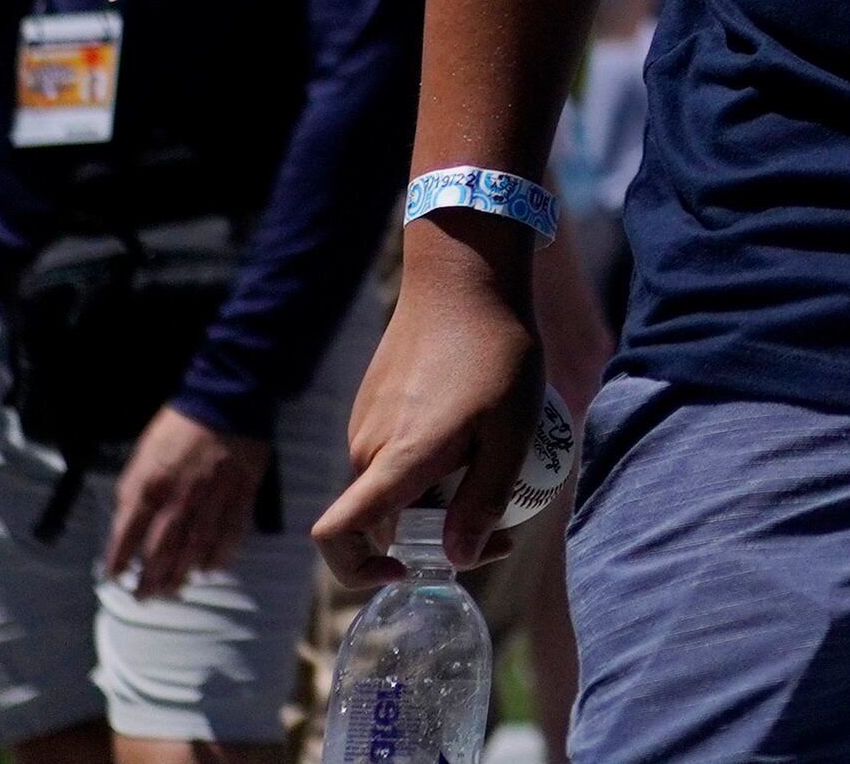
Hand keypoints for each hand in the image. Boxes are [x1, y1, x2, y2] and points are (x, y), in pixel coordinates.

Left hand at [108, 403, 274, 598]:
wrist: (228, 399)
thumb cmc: (179, 427)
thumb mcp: (142, 455)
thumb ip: (134, 491)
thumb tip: (128, 522)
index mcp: (150, 486)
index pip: (127, 535)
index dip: (119, 560)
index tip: (114, 576)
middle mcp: (179, 499)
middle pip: (161, 551)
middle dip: (150, 579)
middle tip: (144, 596)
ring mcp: (212, 499)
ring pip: (194, 548)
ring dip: (181, 574)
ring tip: (172, 591)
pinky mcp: (240, 494)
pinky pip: (229, 533)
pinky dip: (219, 554)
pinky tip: (210, 568)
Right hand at [317, 214, 541, 581]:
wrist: (465, 279)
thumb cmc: (496, 351)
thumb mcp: (512, 429)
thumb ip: (484, 498)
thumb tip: (459, 560)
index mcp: (395, 460)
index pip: (337, 536)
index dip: (357, 572)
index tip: (408, 571)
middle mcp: (367, 449)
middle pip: (379, 523)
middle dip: (431, 540)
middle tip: (498, 528)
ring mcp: (365, 426)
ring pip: (390, 489)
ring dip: (435, 501)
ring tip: (497, 472)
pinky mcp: (374, 406)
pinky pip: (392, 457)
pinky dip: (426, 467)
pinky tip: (477, 438)